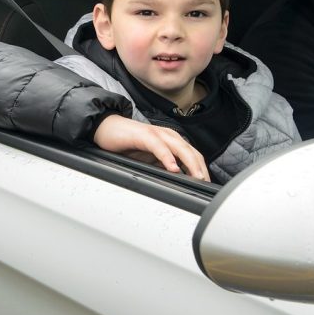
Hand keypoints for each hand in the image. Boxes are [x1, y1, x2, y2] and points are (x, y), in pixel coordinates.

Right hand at [93, 115, 209, 180]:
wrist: (107, 129)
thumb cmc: (128, 144)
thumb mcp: (150, 160)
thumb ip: (164, 167)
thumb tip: (177, 181)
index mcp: (172, 141)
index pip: (193, 156)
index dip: (202, 169)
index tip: (206, 185)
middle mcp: (168, 136)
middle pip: (191, 152)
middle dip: (201, 169)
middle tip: (205, 184)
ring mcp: (157, 134)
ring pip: (180, 148)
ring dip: (190, 163)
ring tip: (196, 177)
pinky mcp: (144, 135)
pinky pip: (159, 146)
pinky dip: (167, 157)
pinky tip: (172, 167)